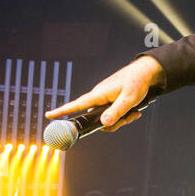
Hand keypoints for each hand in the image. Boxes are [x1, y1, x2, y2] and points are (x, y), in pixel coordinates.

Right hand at [45, 55, 163, 131]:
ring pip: (107, 118)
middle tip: (129, 118)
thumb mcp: (128, 99)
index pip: (76, 104)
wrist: (146, 72)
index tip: (48, 115)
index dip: (62, 111)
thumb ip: (116, 112)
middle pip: (97, 119)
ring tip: (134, 113)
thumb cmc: (136, 83)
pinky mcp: (111, 100)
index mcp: (99, 95)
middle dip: (112, 123)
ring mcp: (105, 99)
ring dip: (121, 119)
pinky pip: (113, 114)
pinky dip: (124, 115)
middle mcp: (99, 97)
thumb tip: (103, 123)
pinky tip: (135, 112)